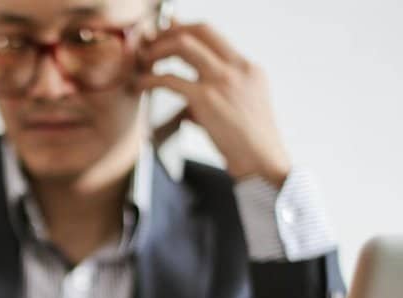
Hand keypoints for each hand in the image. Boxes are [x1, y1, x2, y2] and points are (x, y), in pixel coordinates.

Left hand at [138, 23, 290, 186]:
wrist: (263, 162)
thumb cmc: (251, 143)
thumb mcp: (242, 109)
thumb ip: (217, 97)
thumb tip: (188, 101)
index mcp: (248, 68)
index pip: (213, 34)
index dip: (185, 29)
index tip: (167, 34)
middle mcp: (237, 67)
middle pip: (198, 30)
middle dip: (169, 33)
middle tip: (151, 44)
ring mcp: (222, 81)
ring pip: (183, 45)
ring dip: (157, 49)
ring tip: (143, 61)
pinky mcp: (206, 99)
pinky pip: (169, 79)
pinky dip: (149, 79)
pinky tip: (139, 85)